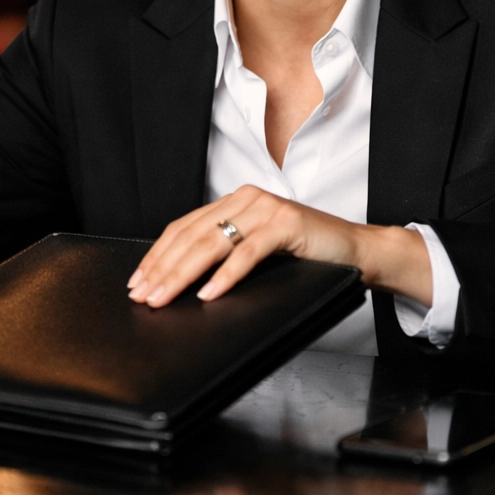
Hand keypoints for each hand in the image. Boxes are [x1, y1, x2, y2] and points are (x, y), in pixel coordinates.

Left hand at [127, 185, 431, 307]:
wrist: (356, 250)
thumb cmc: (306, 255)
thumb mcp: (258, 250)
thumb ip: (226, 253)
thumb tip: (181, 282)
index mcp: (235, 201)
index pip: (184, 227)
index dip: (157, 254)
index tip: (138, 280)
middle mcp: (247, 198)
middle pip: (192, 235)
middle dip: (162, 268)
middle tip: (142, 294)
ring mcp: (266, 208)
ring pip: (212, 242)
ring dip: (183, 274)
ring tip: (164, 296)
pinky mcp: (286, 224)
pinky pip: (247, 253)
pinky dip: (225, 276)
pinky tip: (208, 294)